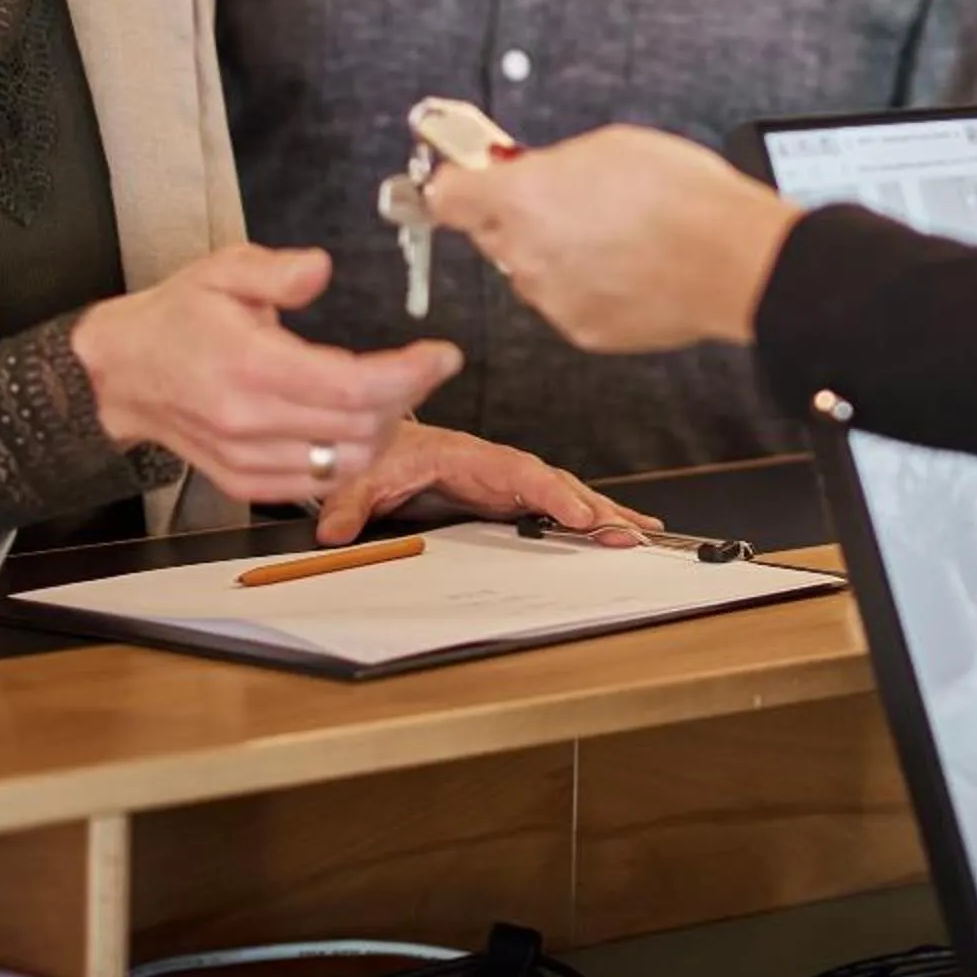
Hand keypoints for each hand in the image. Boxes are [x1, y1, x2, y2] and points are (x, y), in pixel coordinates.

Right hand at [71, 244, 460, 504]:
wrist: (121, 373)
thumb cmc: (177, 318)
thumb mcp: (222, 269)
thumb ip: (276, 269)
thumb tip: (321, 268)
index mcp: (249, 366)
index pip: (351, 386)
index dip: (410, 374)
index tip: (444, 355)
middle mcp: (248, 421)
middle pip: (359, 428)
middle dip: (406, 396)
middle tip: (420, 366)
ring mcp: (246, 459)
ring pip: (346, 463)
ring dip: (383, 430)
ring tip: (389, 393)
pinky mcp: (245, 482)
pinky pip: (318, 484)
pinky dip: (350, 458)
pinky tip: (356, 425)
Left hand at [308, 422, 663, 545]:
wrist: (381, 442)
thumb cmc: (382, 450)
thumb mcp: (364, 472)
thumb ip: (352, 500)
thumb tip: (335, 531)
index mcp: (471, 456)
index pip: (521, 473)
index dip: (553, 494)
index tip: (581, 515)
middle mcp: (499, 468)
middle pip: (556, 484)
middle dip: (596, 507)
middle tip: (630, 533)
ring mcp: (508, 484)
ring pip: (563, 496)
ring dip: (603, 513)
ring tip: (641, 534)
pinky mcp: (508, 500)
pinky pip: (553, 508)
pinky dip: (588, 518)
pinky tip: (614, 532)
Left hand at [421, 126, 801, 352]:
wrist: (733, 259)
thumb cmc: (682, 196)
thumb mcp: (609, 146)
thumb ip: (553, 164)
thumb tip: (535, 172)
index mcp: (521, 199)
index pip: (446, 196)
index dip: (458, 183)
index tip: (465, 177)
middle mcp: (525, 254)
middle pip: (493, 234)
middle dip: (519, 216)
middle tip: (565, 200)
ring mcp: (551, 298)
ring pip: (533, 271)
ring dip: (558, 254)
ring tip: (615, 235)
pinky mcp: (582, 330)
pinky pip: (568, 302)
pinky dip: (588, 287)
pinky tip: (629, 266)